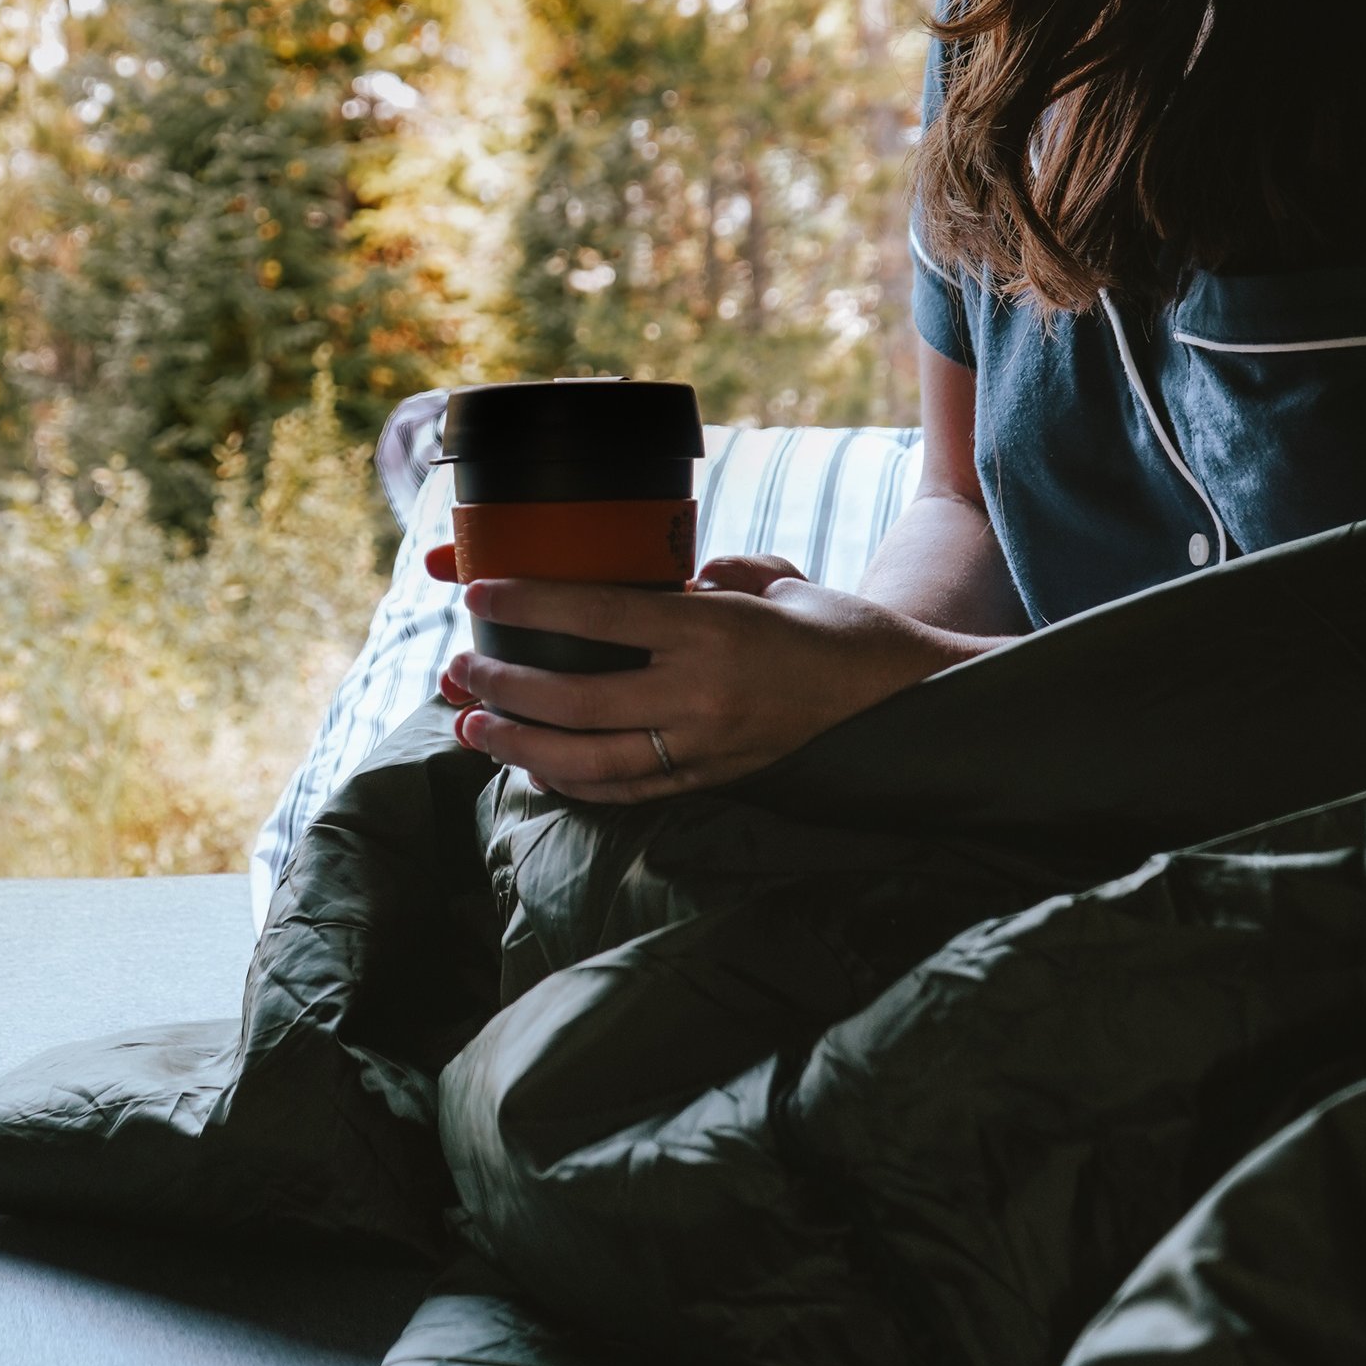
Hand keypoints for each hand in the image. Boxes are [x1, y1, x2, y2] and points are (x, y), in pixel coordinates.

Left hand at [430, 549, 969, 800]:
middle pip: (581, 698)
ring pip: (594, 760)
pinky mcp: (715, 780)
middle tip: (460, 671)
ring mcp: (709, 747)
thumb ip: (714, 573)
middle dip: (507, 688)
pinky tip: (532, 767)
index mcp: (718, 630)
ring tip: (472, 729)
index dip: (533, 607)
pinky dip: (573, 782)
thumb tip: (664, 574)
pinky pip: (629, 791)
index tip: (479, 596)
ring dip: (523, 747)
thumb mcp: (777, 581)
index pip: (604, 616)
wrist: (905, 700)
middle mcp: (707, 694)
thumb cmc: (839, 629)